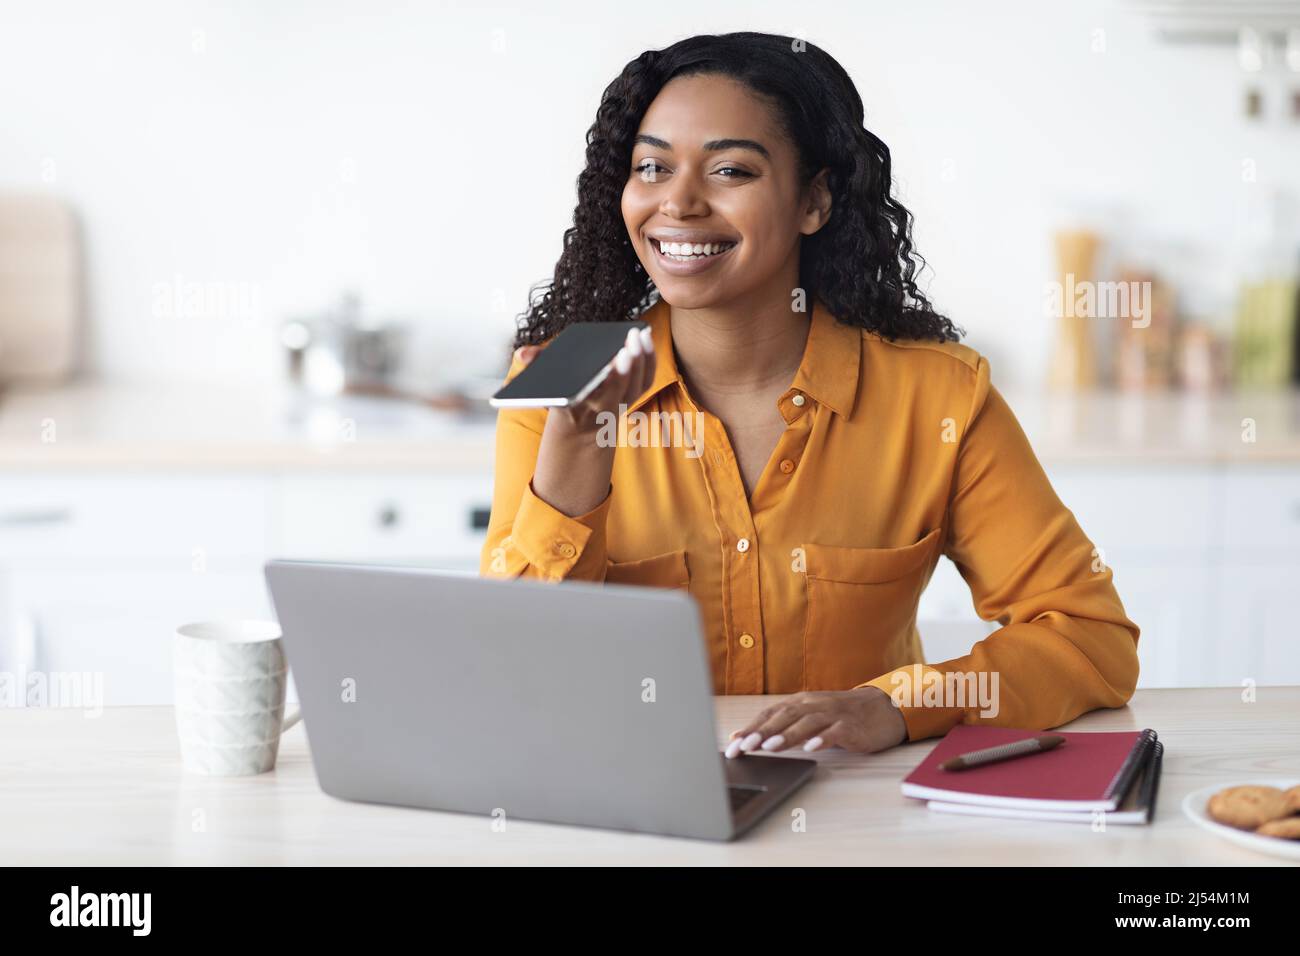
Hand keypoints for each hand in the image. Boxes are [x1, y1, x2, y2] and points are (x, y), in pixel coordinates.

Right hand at [514, 325, 655, 436]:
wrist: (581, 423)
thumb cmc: (561, 394)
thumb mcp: (543, 382)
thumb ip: (534, 364)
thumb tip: (522, 353)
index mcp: (582, 407)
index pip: (598, 397)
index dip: (610, 381)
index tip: (614, 361)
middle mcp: (605, 408)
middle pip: (621, 389)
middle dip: (627, 367)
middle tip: (628, 343)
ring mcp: (623, 402)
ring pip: (637, 384)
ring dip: (640, 359)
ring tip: (637, 335)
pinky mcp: (634, 393)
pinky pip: (647, 377)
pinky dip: (648, 358)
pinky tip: (645, 337)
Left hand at [724, 687, 907, 756]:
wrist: (882, 708)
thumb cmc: (840, 716)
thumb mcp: (809, 719)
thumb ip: (783, 727)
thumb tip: (750, 739)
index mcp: (801, 702)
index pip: (770, 714)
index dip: (751, 728)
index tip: (733, 744)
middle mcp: (814, 704)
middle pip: (784, 716)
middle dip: (762, 732)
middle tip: (744, 746)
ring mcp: (833, 713)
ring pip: (806, 722)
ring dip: (787, 734)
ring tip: (769, 746)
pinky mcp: (851, 725)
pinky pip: (835, 731)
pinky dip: (822, 739)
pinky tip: (811, 748)